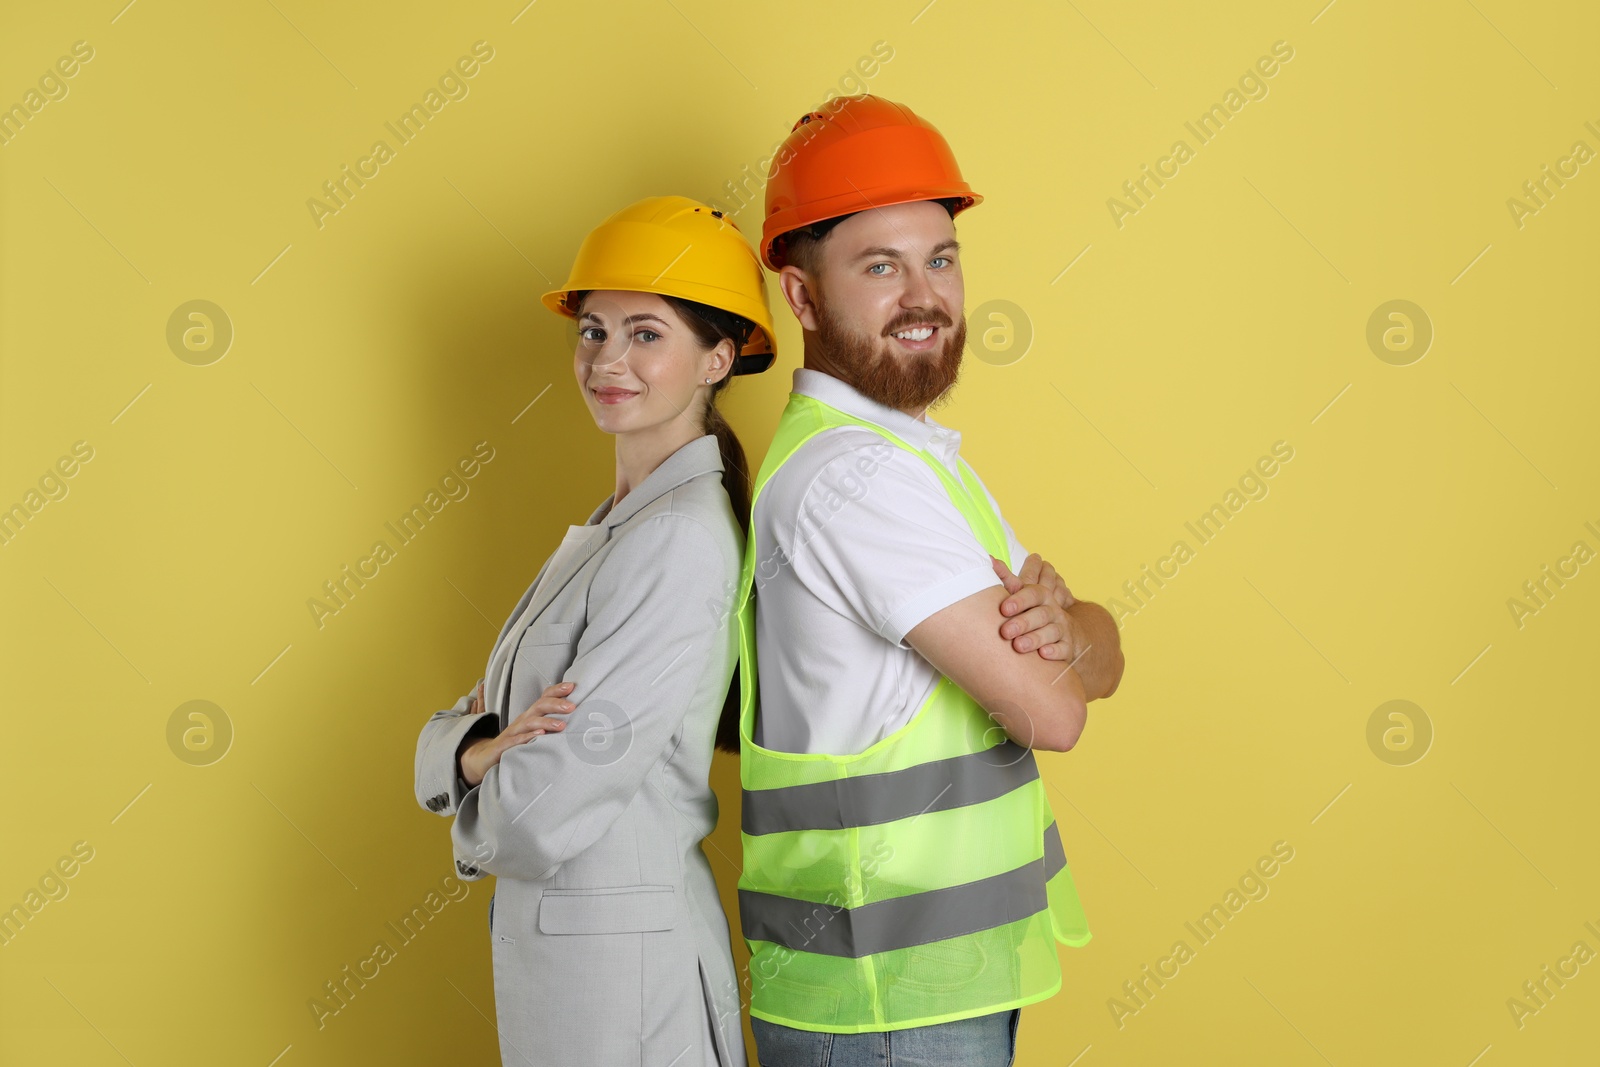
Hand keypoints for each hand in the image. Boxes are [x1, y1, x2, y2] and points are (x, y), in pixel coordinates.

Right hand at [458, 681, 575, 786]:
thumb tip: (564, 716)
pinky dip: (528, 737)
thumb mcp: (530, 730)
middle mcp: (522, 721)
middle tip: (572, 706)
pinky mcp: (504, 746)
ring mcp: (513, 732)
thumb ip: (546, 723)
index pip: (543, 698)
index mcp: (530, 715)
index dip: (556, 691)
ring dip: (546, 723)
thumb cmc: (513, 743)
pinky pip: (517, 740)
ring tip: (561, 725)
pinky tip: (540, 736)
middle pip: (539, 706)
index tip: (572, 686)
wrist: (485, 758)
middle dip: (555, 704)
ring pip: (530, 723)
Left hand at [991, 553, 1082, 662]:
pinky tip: (1043, 655)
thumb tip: (989, 559)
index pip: (1033, 594)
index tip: (1004, 608)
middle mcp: (1053, 611)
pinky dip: (1054, 652)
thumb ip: (1008, 579)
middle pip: (1041, 614)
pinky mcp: (1067, 647)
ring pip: (1051, 632)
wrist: (1063, 633)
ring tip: (1018, 646)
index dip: (1019, 600)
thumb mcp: (1023, 595)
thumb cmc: (1033, 612)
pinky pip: (1063, 649)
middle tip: (1005, 631)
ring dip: (1035, 639)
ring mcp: (1061, 629)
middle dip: (1023, 622)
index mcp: (1042, 596)